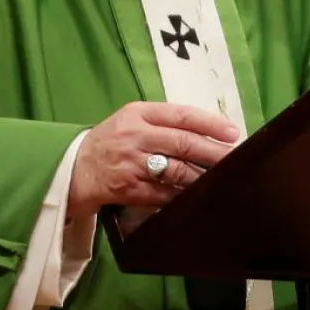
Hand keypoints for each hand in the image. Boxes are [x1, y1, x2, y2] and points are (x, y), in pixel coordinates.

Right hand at [67, 101, 239, 216]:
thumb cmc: (111, 141)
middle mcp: (135, 135)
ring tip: (222, 178)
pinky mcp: (128, 189)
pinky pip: (163, 194)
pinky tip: (199, 196)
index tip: (233, 132)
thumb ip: (164, 122)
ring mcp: (131, 163)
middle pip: (183, 143)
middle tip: (235, 158)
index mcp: (138, 113)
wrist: (75, 168)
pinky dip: (183, 195)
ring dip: (203, 176)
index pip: (181, 114)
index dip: (210, 123)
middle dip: (214, 152)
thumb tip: (208, 132)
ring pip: (177, 170)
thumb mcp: (132, 120)